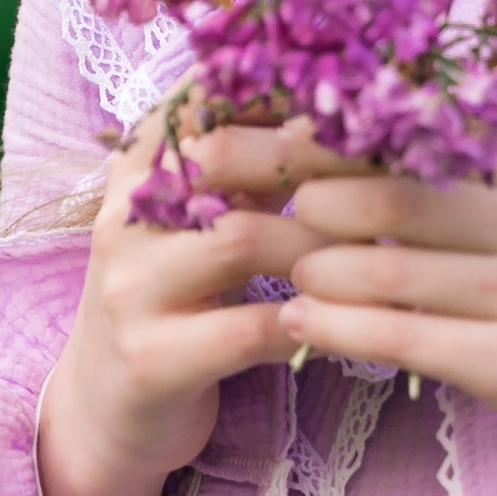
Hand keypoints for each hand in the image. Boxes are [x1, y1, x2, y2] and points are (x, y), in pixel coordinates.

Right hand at [37, 114, 356, 495]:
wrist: (103, 411)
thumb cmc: (173, 302)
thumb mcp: (196, 223)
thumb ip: (248, 168)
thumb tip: (336, 104)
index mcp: (136, 171)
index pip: (201, 98)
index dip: (278, 85)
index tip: (353, 89)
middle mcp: (123, 219)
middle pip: (221, 154)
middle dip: (315, 155)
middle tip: (393, 165)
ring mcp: (129, 290)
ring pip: (241, 239)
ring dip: (326, 242)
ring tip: (383, 247)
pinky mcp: (152, 361)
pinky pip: (253, 330)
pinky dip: (316, 321)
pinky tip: (356, 320)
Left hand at [281, 137, 496, 495]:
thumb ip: (442, 177)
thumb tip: (308, 135)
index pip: (418, 136)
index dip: (330, 136)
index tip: (268, 136)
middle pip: (395, 198)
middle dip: (307, 197)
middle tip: (260, 207)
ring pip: (390, 273)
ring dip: (315, 270)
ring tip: (288, 271)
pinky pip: (404, 339)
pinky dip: (336, 328)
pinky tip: (296, 320)